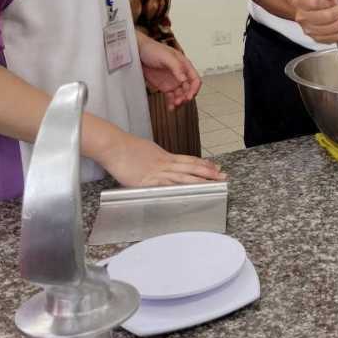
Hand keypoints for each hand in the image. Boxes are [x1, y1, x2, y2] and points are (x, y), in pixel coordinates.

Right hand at [100, 133, 225, 186]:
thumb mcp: (147, 151)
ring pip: (184, 177)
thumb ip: (156, 159)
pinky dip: (178, 188)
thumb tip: (160, 164)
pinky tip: (189, 192)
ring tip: (214, 183)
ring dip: (200, 180)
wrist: (113, 146)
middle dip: (209, 173)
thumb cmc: (125, 147)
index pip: (189, 160)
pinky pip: (167, 185)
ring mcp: (157, 172)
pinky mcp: (148, 181)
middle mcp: (165, 163)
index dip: (203, 164)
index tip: (215, 166)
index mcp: (165, 156)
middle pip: (191, 168)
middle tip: (223, 175)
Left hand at [137, 36, 201, 108]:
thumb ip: (177, 67)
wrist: (137, 52)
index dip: (194, 88)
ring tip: (174, 104)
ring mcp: (172, 81)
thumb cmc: (153, 49)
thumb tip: (184, 79)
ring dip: (179, 101)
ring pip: (181, 95)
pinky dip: (171, 103)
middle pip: (189, 89)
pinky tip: (170, 107)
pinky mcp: (164, 86)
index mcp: (184, 65)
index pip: (195, 79)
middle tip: (180, 101)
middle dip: (186, 96)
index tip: (189, 96)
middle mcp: (180, 74)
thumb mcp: (166, 56)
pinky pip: (171, 97)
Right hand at [292, 0, 337, 42]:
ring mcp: (309, 29)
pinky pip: (332, 39)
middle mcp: (303, 17)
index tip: (334, 0)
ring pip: (330, 29)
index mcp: (301, 2)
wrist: (310, 10)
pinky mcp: (316, 38)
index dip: (329, 1)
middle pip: (326, 16)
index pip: (315, 2)